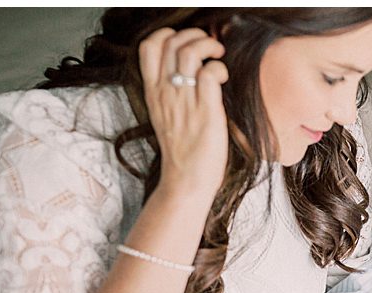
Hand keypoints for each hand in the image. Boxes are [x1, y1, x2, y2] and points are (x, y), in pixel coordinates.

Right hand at [139, 27, 229, 197]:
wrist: (186, 180)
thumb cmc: (182, 150)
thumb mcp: (165, 116)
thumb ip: (170, 92)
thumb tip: (187, 71)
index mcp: (153, 92)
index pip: (148, 47)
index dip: (166, 34)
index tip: (183, 40)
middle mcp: (165, 93)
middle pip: (171, 42)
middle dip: (193, 35)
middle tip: (208, 46)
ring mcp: (184, 101)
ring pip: (189, 52)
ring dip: (208, 46)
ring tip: (218, 56)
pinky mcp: (205, 111)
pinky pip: (210, 74)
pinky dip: (219, 68)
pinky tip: (223, 77)